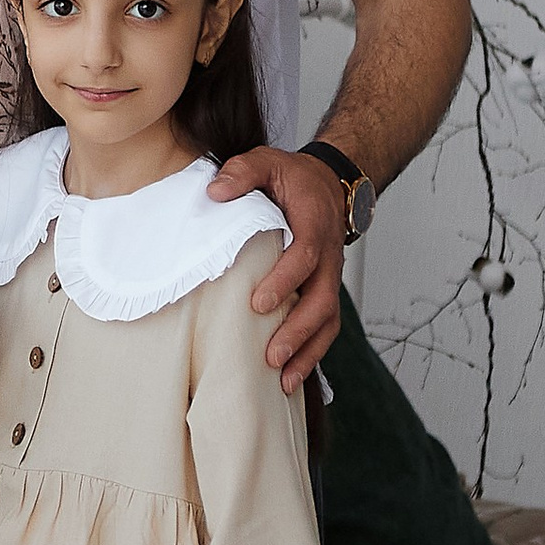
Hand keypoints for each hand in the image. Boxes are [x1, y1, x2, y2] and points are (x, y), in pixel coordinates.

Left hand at [208, 143, 344, 390]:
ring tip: (284, 382)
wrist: (329, 185)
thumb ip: (242, 172)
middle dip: (298, 331)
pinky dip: (312, 355)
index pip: (303, 258)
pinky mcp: (324, 293)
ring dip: (308, 352)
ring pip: (328, 322)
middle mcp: (328, 257)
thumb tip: (215, 192)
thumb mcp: (267, 161)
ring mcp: (329, 279)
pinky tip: (291, 381)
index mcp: (314, 226)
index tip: (258, 303)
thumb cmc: (292, 179)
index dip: (284, 281)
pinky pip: (325, 329)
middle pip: (322, 301)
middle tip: (271, 354)